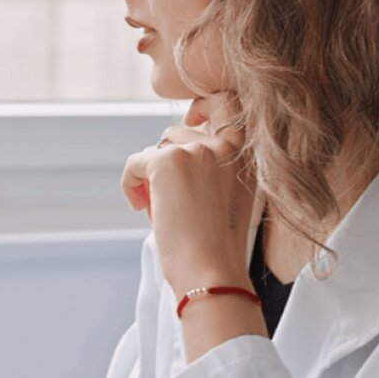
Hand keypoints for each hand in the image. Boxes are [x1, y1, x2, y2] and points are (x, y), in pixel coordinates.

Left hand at [120, 96, 255, 292]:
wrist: (214, 273)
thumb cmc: (218, 249)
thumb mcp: (226, 198)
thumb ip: (212, 167)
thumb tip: (169, 144)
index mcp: (248, 155)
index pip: (226, 104)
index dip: (204, 105)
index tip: (190, 119)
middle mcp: (227, 145)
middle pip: (178, 133)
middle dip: (166, 162)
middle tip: (167, 200)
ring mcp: (198, 150)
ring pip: (157, 149)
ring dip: (151, 177)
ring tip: (159, 210)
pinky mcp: (168, 162)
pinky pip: (135, 163)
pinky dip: (130, 184)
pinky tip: (140, 207)